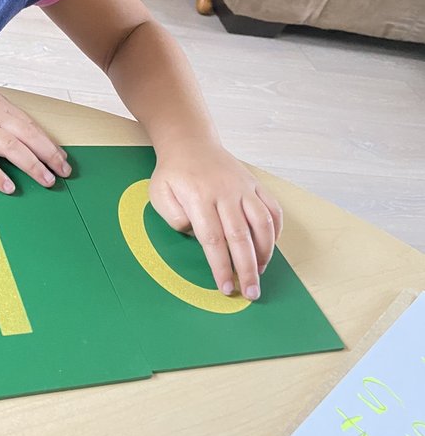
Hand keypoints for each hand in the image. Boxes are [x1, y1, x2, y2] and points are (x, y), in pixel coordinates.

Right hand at [0, 63, 70, 192]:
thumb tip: (2, 118)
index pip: (30, 126)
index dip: (48, 143)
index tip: (62, 156)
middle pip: (28, 137)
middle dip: (49, 156)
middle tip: (65, 173)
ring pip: (12, 149)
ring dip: (32, 166)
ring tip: (48, 181)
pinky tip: (9, 187)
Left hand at [148, 143, 282, 300]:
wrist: (190, 142)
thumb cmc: (174, 173)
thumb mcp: (159, 193)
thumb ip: (173, 217)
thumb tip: (193, 235)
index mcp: (200, 198)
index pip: (214, 240)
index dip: (221, 267)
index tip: (226, 288)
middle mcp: (225, 193)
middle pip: (241, 237)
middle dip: (247, 269)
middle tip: (252, 293)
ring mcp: (243, 188)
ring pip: (262, 224)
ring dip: (265, 252)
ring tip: (261, 273)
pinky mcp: (254, 185)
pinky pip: (273, 209)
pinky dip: (276, 231)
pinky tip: (270, 248)